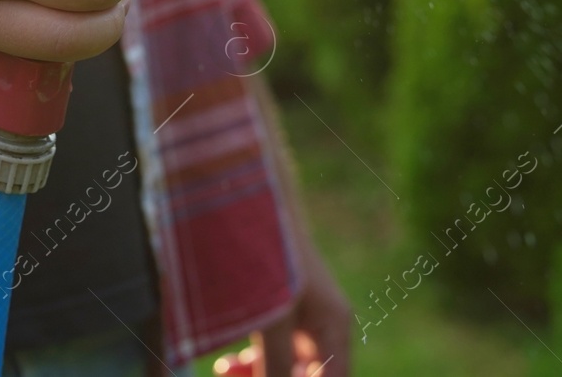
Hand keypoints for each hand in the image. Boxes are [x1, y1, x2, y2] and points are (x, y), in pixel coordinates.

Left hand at [213, 264, 350, 376]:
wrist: (250, 201)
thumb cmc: (270, 255)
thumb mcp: (272, 317)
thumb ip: (276, 363)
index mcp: (335, 326)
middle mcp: (324, 324)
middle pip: (309, 374)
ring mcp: (300, 317)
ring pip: (286, 365)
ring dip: (260, 373)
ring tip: (227, 372)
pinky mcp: (277, 309)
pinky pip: (270, 349)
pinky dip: (252, 360)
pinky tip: (229, 363)